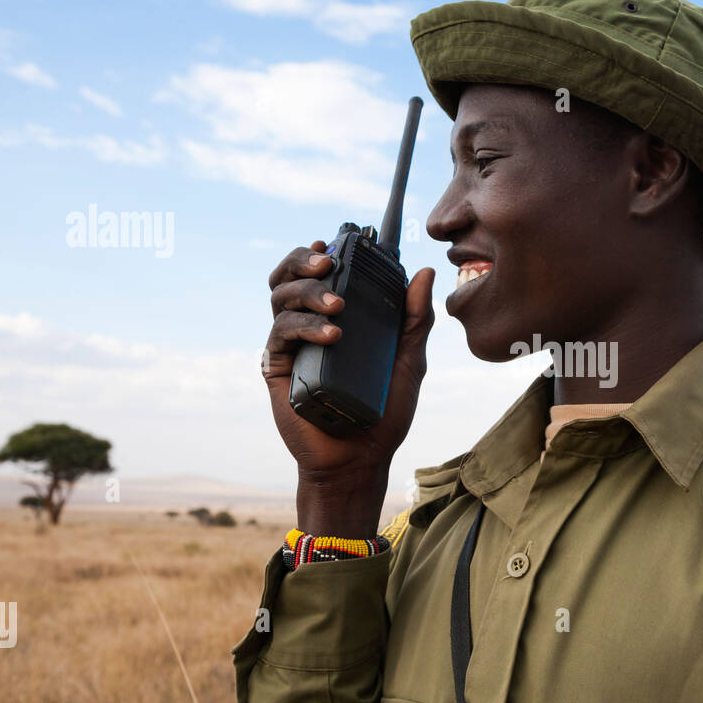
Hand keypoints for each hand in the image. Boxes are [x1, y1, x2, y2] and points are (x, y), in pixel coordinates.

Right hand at [263, 239, 436, 481]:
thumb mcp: (408, 361)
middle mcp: (309, 326)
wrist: (361, 459)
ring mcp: (292, 346)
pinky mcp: (278, 369)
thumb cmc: (385, 412)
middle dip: (304, 261)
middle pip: (290, 277)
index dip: (318, 253)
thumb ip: (416, 319)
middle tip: (329, 262)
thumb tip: (424, 273)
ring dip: (308, 293)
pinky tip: (331, 335)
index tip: (335, 243)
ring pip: (282, 299)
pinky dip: (304, 327)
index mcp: (337, 319)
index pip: (319, 275)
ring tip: (337, 305)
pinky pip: (281, 335)